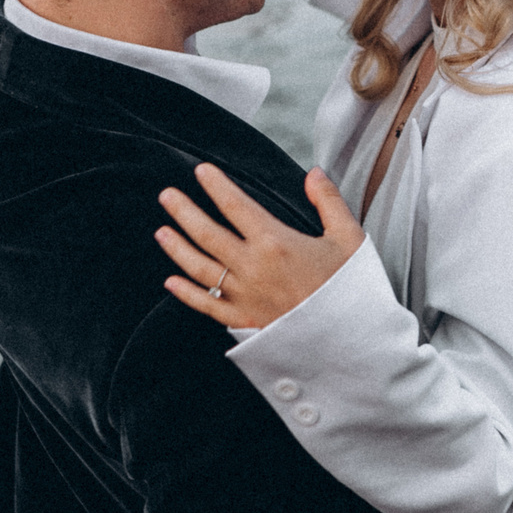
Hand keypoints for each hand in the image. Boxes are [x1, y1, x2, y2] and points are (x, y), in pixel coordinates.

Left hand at [159, 164, 364, 328]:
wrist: (351, 341)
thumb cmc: (350, 289)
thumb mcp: (349, 237)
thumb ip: (328, 201)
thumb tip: (314, 173)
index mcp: (276, 242)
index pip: (236, 206)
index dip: (216, 186)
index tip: (201, 171)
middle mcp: (253, 267)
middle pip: (208, 234)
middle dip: (184, 212)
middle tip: (166, 196)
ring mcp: (244, 296)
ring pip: (200, 268)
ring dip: (177, 248)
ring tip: (161, 231)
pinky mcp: (244, 321)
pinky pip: (207, 305)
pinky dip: (186, 294)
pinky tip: (170, 282)